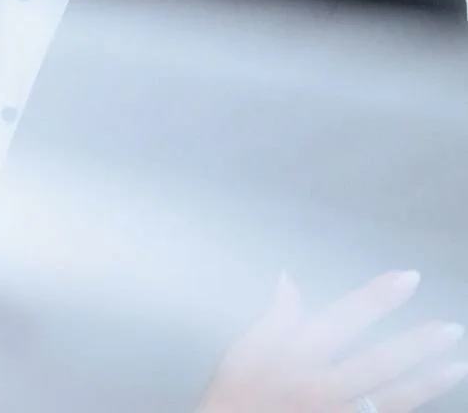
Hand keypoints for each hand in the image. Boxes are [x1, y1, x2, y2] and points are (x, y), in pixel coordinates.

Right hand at [198, 270, 467, 412]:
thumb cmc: (231, 398)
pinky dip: (409, 407)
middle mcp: (321, 386)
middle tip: (450, 328)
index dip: (376, 297)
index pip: (342, 319)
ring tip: (454, 362)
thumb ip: (270, 319)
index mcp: (293, 358)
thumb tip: (288, 280)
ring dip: (427, 380)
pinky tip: (429, 397)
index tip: (407, 278)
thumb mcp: (240, 354)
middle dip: (417, 343)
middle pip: (378, 361)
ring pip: (391, 396)